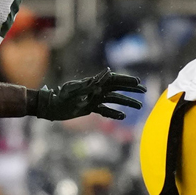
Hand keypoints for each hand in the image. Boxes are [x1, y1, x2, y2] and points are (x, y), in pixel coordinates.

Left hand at [29, 69, 145, 120]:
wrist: (50, 107)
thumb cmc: (60, 97)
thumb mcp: (74, 91)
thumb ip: (90, 85)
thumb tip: (105, 77)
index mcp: (94, 83)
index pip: (114, 80)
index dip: (127, 80)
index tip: (138, 82)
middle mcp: (96, 90)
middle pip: (118, 88)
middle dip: (131, 89)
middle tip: (145, 91)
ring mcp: (94, 99)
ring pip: (114, 99)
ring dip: (127, 102)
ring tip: (139, 106)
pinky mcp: (90, 107)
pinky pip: (105, 110)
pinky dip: (114, 113)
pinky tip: (123, 117)